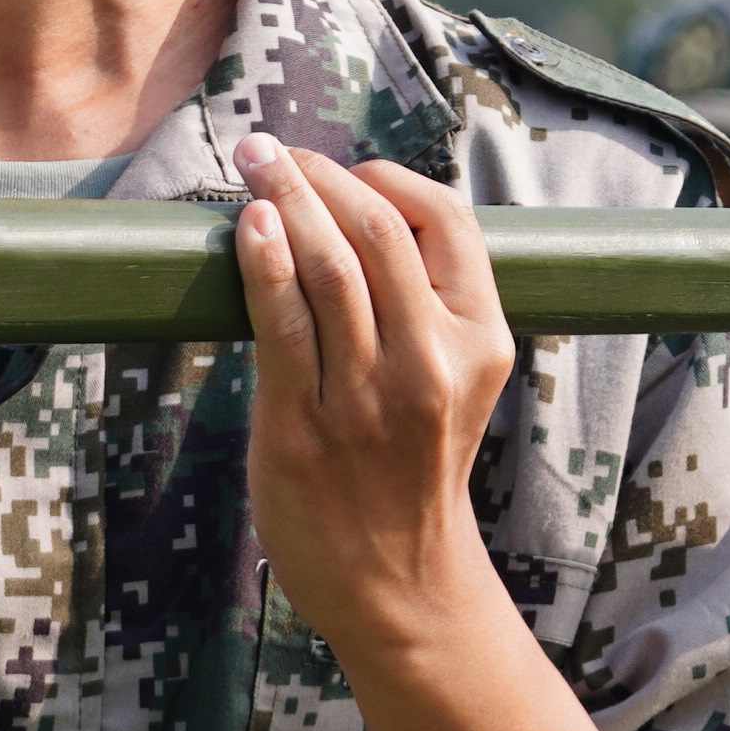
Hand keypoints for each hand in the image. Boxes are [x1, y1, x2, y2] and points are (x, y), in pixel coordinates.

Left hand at [231, 137, 521, 670]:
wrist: (398, 583)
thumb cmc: (413, 471)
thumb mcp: (454, 383)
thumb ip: (426, 309)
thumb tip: (354, 220)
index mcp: (482, 342)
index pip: (448, 221)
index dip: (387, 178)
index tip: (342, 169)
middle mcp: (432, 362)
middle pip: (377, 230)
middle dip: (319, 175)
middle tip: (273, 147)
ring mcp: (369, 395)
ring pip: (328, 266)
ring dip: (284, 199)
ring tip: (254, 162)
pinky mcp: (306, 425)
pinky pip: (282, 323)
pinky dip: (263, 261)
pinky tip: (248, 225)